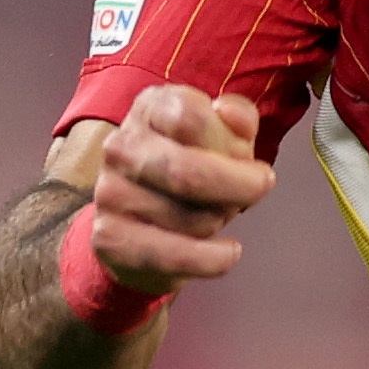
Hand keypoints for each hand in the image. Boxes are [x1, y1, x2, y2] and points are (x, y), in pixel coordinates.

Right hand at [89, 84, 275, 295]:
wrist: (138, 222)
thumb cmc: (191, 166)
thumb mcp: (221, 134)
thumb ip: (238, 117)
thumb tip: (230, 115)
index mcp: (151, 109)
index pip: (191, 117)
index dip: (231, 144)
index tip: (254, 165)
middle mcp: (122, 146)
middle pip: (186, 170)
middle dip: (236, 188)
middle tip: (258, 192)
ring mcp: (110, 192)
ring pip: (188, 217)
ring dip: (220, 221)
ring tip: (219, 216)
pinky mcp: (109, 237)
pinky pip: (174, 255)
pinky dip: (212, 260)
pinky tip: (226, 254)